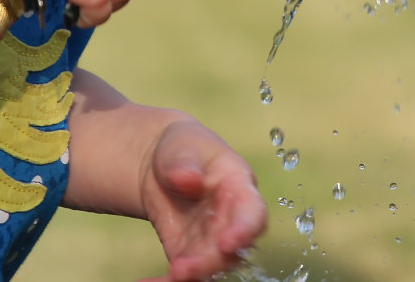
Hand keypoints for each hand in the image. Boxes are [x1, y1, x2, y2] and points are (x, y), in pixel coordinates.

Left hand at [138, 119, 266, 281]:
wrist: (162, 164)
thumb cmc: (183, 148)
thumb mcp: (182, 146)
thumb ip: (185, 161)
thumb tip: (187, 179)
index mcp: (238, 186)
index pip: (252, 212)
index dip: (245, 230)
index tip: (229, 243)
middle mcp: (231, 219)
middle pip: (231, 249)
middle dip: (210, 262)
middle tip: (183, 269)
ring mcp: (211, 240)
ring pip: (210, 267)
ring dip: (192, 276)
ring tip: (169, 276)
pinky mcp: (189, 254)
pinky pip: (184, 274)